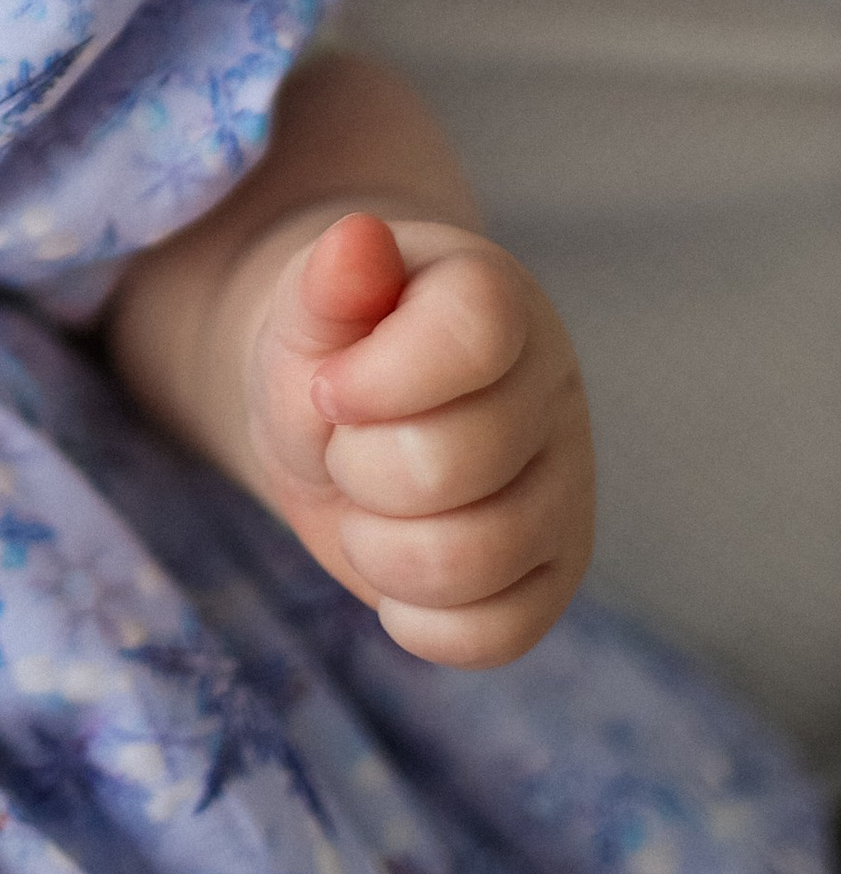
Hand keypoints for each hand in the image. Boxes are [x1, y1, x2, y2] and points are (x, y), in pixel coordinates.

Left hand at [244, 208, 593, 664]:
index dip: (375, 381)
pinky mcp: (556, 575)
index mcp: (498, 300)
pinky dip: (418, 618)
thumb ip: (327, 281)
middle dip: (357, 467)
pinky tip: (395, 564)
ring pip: (477, 558)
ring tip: (366, 506)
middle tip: (346, 447)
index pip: (469, 338)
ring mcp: (567, 488)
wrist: (342, 415)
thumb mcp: (307, 307)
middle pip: (449, 464)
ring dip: (379, 546)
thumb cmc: (330, 347)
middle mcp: (552, 390)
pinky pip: (498, 634)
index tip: (329, 386)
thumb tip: (357, 239)